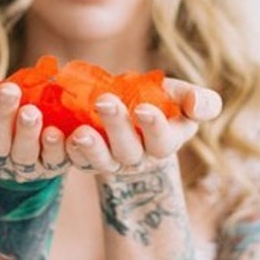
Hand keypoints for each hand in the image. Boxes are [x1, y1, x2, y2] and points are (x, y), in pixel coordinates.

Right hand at [0, 79, 69, 181]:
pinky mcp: (54, 167)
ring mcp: (27, 166)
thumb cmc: (19, 112)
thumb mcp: (5, 102)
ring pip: (23, 155)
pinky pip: (59, 160)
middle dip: (1, 116)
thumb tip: (8, 75)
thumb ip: (1, 91)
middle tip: (9, 91)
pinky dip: (66, 146)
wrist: (48, 143)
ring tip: (32, 113)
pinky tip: (70, 133)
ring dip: (27, 134)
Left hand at [64, 78, 222, 175]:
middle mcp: (139, 157)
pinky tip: (60, 136)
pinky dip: (68, 151)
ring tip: (80, 132)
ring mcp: (112, 161)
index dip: (154, 126)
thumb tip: (199, 104)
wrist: (133, 114)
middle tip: (105, 102)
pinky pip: (77, 159)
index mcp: (166, 142)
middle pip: (128, 149)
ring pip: (102, 160)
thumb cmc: (164, 103)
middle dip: (117, 126)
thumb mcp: (183, 98)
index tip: (144, 109)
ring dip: (91, 148)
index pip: (162, 139)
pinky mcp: (88, 158)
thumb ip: (199, 101)